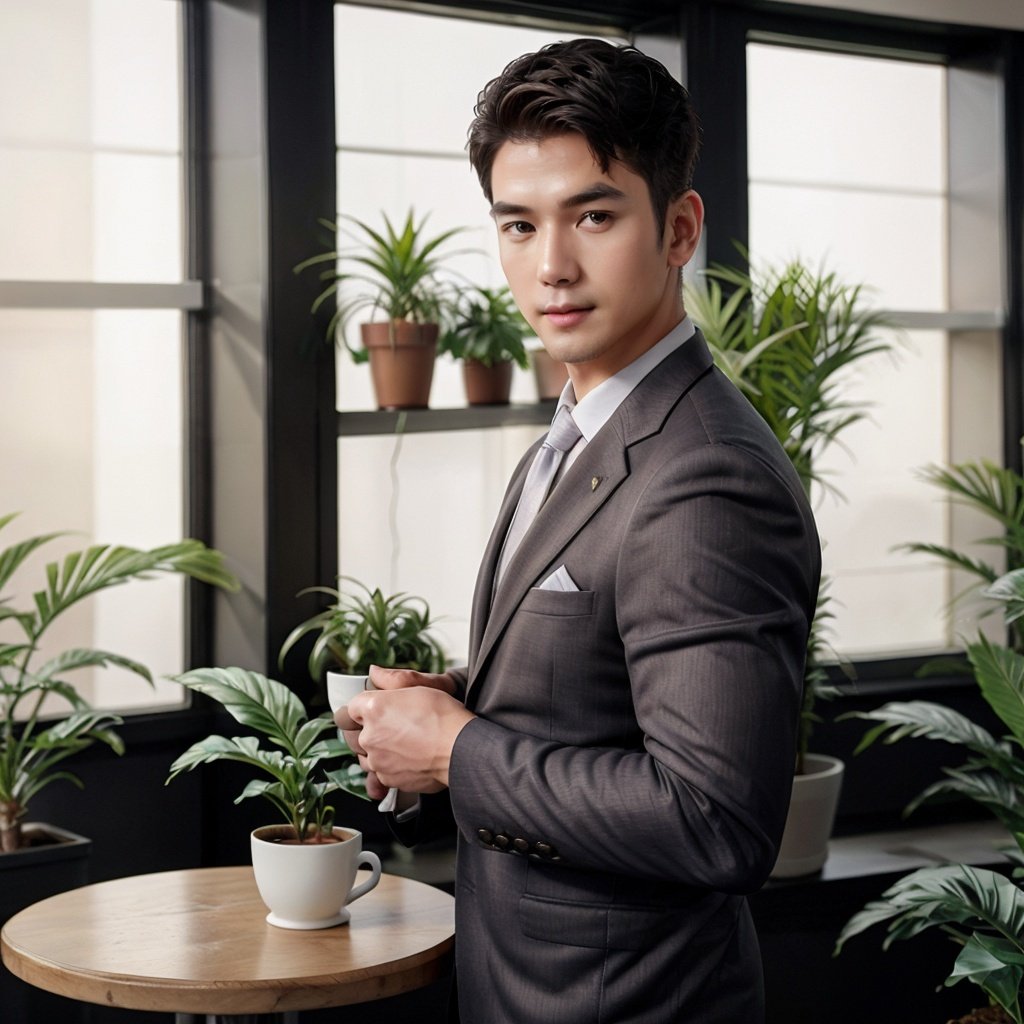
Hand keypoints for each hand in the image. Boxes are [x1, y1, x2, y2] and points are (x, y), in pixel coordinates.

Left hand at [346, 682, 474, 794]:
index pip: (346, 710)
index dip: (358, 709)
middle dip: (364, 730)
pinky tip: (406, 758)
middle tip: (388, 726)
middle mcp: (369, 736)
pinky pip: (379, 773)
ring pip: (364, 756)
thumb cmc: (443, 716)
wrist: (461, 749)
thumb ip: (390, 678)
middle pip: (351, 734)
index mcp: (373, 709)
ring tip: (398, 743)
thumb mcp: (419, 686)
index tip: (368, 711)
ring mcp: (377, 761)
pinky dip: (388, 767)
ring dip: (375, 750)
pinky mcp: (387, 779)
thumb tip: (375, 672)